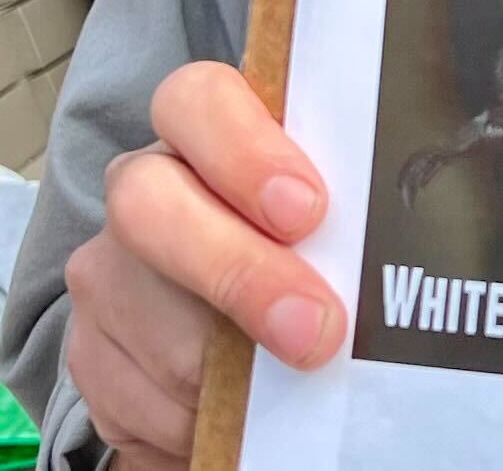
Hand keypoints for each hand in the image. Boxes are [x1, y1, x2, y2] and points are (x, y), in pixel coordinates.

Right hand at [63, 62, 344, 470]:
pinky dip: (186, 412)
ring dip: (220, 361)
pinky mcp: (88, 350)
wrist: (243, 354)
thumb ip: (345, 210)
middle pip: (148, 201)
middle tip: (315, 326)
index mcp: (210, 131)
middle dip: (236, 270)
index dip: (245, 150)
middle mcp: (147, 185)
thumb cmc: (308, 261)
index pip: (198, 98)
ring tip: (285, 381)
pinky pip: (126, 387)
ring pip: (139, 308)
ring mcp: (109, 268)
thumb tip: (407, 224)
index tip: (310, 209)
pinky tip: (225, 409)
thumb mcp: (330, 222)